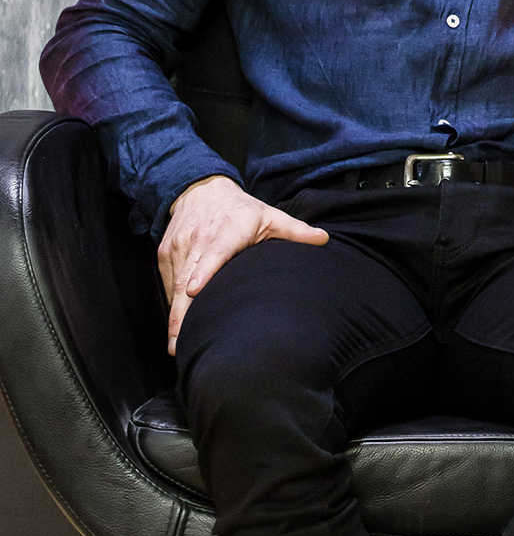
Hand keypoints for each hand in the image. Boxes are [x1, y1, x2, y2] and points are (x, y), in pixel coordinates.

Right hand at [158, 174, 328, 354]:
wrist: (201, 189)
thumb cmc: (241, 210)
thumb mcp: (269, 216)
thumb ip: (295, 231)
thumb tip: (324, 240)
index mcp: (229, 228)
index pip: (215, 251)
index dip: (205, 271)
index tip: (195, 291)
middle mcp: (201, 237)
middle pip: (188, 277)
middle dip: (181, 313)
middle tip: (177, 345)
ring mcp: (180, 246)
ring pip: (175, 285)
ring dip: (174, 316)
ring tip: (175, 346)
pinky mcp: (166, 253)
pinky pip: (168, 283)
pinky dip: (171, 304)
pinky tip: (176, 327)